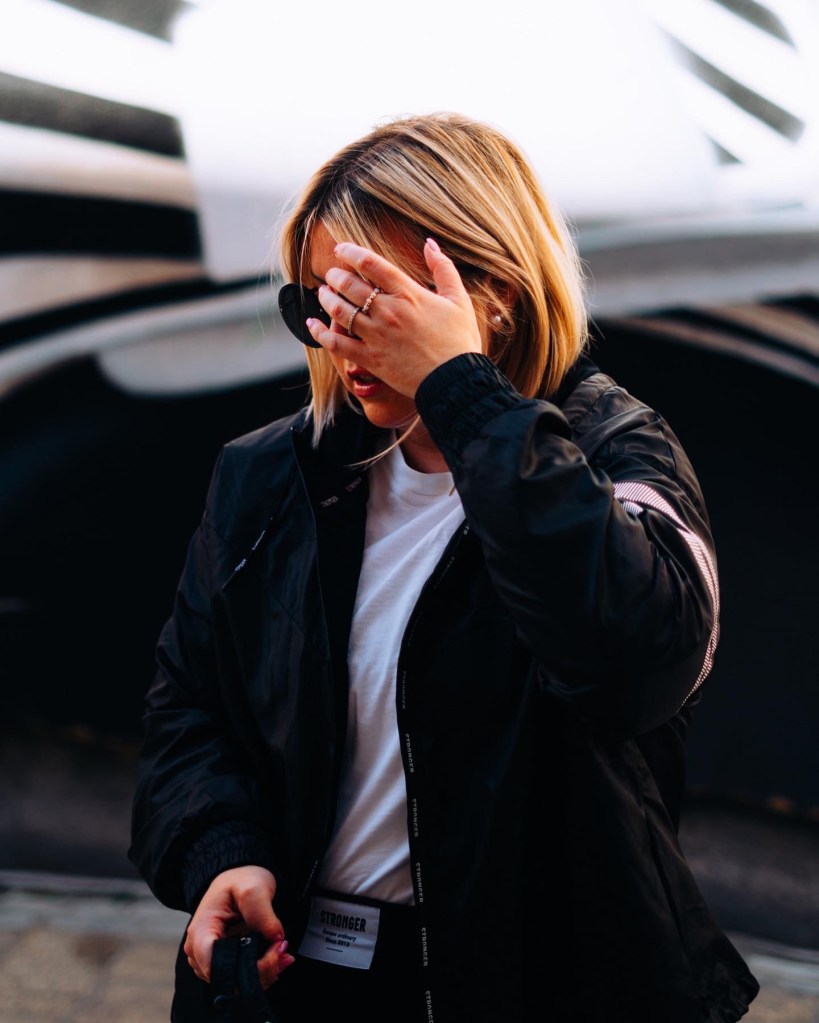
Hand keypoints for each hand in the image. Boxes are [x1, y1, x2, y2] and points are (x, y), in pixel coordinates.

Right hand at [183, 865, 294, 988]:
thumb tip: (275, 939)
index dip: (248, 968)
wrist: (238, 878)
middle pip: (228, 980)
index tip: (275, 950)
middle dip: (261, 972)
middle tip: (285, 954)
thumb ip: (262, 913)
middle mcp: (198, 952)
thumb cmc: (240, 879)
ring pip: (235, 984)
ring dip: (263, 973)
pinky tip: (275, 957)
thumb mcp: (253, 887)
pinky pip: (240, 978)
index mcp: (200, 932)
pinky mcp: (221, 964)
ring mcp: (208, 960)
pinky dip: (260, 972)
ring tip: (283, 954)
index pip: (217, 968)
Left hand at [307, 238, 482, 397]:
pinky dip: (321, 333)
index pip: (370, 264)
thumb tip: (430, 243)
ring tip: (323, 293)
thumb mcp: (458, 300)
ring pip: (340, 311)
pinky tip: (312, 325)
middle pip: (349, 285)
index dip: (350, 252)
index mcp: (408, 294)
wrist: (454, 380)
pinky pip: (337, 343)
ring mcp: (376, 336)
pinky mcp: (370, 359)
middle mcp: (387, 312)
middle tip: (332, 274)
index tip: (341, 250)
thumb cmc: (459, 342)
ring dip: (326, 299)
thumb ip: (444, 269)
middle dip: (335, 275)